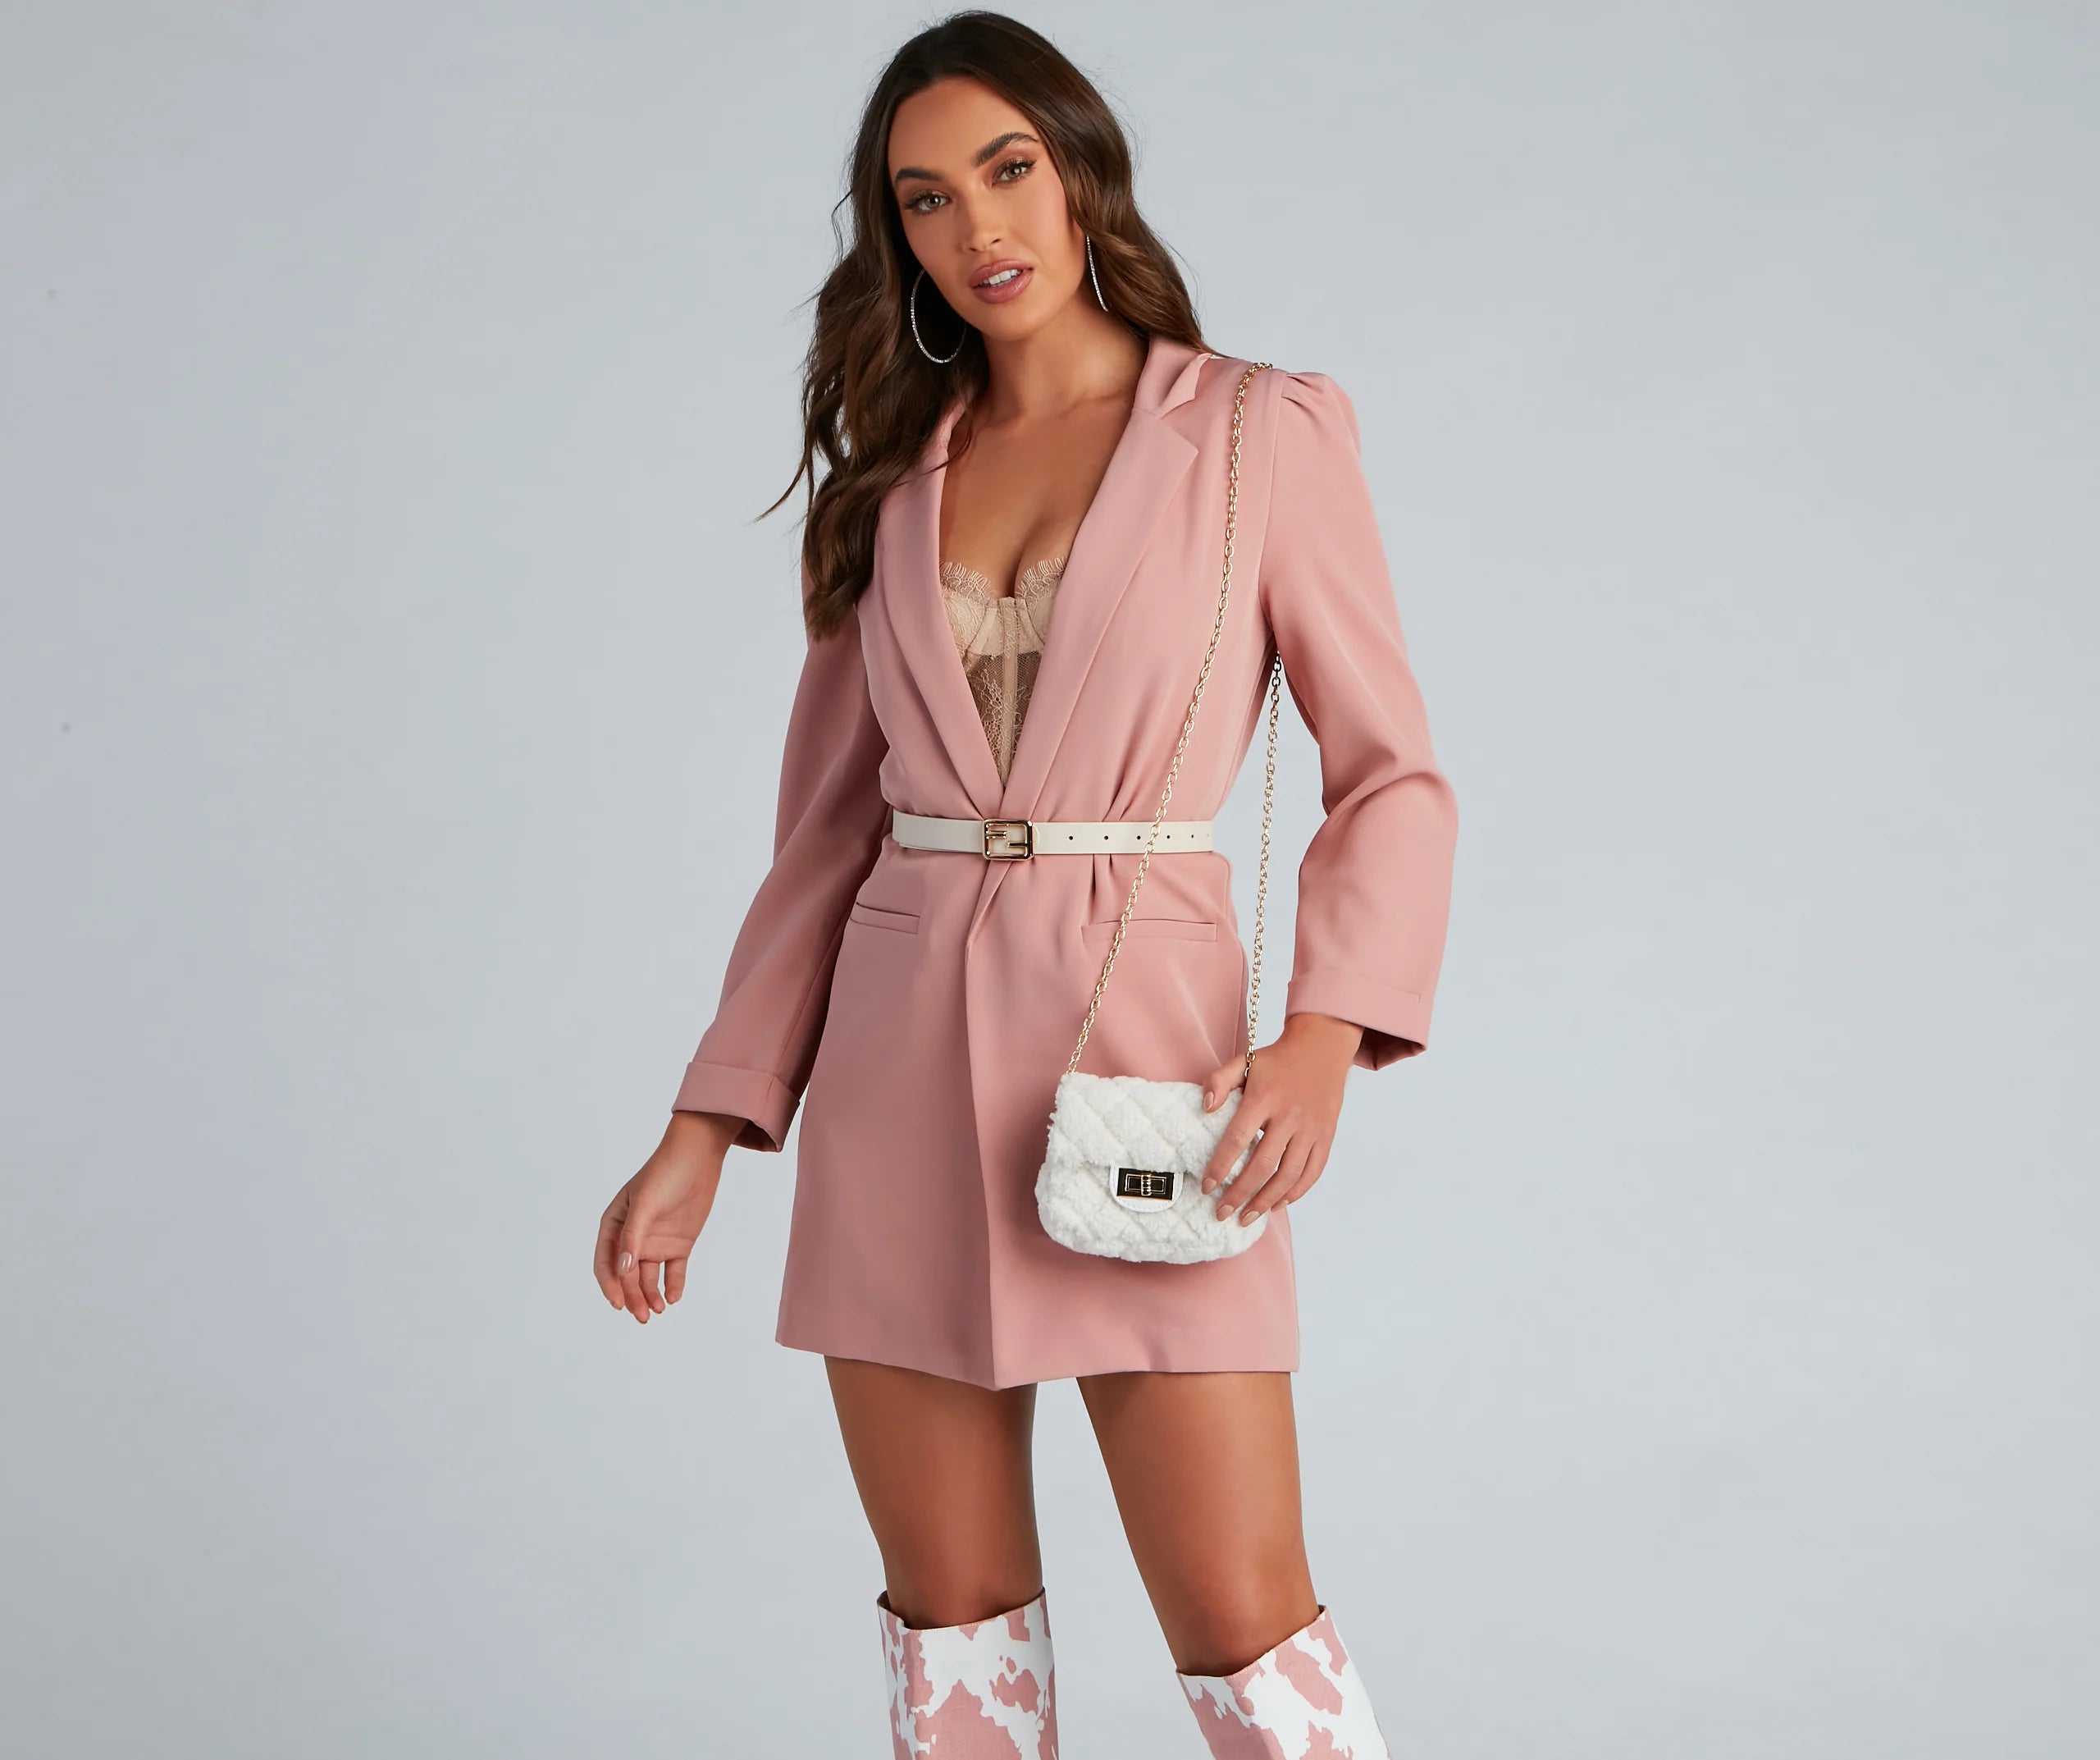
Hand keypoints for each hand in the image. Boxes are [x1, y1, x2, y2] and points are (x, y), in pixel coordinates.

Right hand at [594, 1111, 739, 1321]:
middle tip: (642, 1316)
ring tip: (658, 1310)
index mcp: (615, 1225)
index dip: (610, 1285)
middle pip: (627, 1275)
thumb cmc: (664, 1174)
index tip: (619, 1303)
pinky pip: (673, 1271)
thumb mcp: (644, 1205)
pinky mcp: (679, 1244)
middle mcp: (633, 1237)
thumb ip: (632, 1237)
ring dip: (650, 1295)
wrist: (698, 1159)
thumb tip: (622, 1270)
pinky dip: (672, 1286)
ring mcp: (655, 1242)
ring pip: (648, 1277)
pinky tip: (673, 1297)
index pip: (606, 1262)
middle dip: (632, 1297)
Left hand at [1195, 1013, 1363, 1225]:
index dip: (1220, 1167)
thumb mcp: (1244, 1060)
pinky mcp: (1327, 1136)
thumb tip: (1205, 1108)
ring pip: (1289, 1175)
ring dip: (1266, 1201)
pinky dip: (1296, 1193)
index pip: (1238, 1139)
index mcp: (1264, 1097)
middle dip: (1240, 1194)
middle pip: (1262, 1165)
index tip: (1206, 1187)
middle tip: (1222, 1213)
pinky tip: (1277, 1204)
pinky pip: (1313, 1172)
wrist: (1323, 1047)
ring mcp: (1312, 1128)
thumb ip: (1219, 1081)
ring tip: (1247, 1217)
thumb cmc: (1277, 1060)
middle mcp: (1290, 1116)